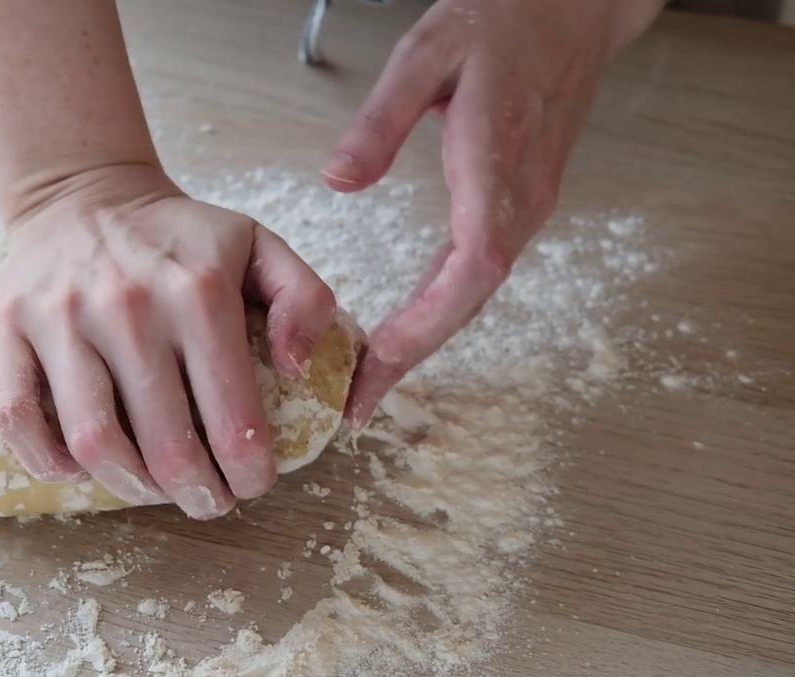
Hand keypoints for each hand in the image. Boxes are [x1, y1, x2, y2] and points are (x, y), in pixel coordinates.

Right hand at [0, 163, 336, 518]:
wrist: (84, 192)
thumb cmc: (177, 237)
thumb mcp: (258, 244)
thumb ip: (303, 298)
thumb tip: (295, 369)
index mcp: (198, 291)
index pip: (233, 416)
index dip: (249, 471)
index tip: (252, 483)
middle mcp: (128, 305)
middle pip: (165, 445)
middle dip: (197, 492)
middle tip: (208, 501)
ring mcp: (60, 318)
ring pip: (93, 442)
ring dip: (130, 488)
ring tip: (152, 491)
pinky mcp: (6, 327)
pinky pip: (17, 420)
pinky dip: (47, 462)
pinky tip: (80, 469)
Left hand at [323, 0, 662, 424]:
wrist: (572, 8)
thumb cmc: (503, 22)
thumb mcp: (427, 54)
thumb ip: (381, 119)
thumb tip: (339, 181)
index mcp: (497, 165)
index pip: (472, 266)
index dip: (427, 322)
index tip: (380, 360)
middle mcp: (521, 199)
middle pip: (471, 299)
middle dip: (414, 355)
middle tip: (360, 402)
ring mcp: (526, 204)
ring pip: (476, 292)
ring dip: (426, 341)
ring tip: (372, 381)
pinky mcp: (519, 203)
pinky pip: (478, 271)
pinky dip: (441, 309)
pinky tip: (407, 329)